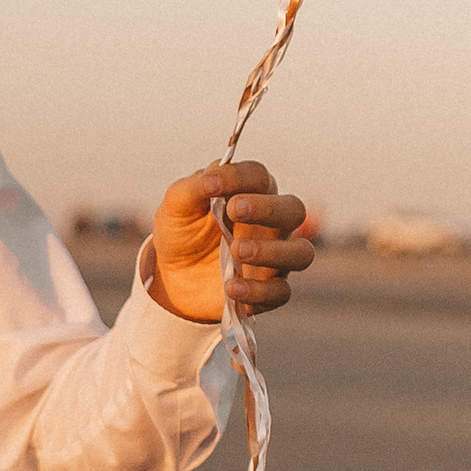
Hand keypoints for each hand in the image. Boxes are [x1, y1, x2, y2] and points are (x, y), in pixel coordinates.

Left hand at [147, 160, 314, 322]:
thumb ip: (194, 188)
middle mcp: (270, 224)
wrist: (170, 276)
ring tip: (237, 251)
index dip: (240, 178)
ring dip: (273, 251)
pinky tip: (232, 287)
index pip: (260, 178)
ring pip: (301, 253)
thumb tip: (213, 177)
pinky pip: (280, 293)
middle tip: (235, 210)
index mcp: (251, 195)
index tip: (213, 185)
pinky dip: (259, 291)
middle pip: (294, 210)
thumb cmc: (182, 232)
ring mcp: (273, 259)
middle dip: (268, 209)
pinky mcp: (266, 291)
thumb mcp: (177, 205)